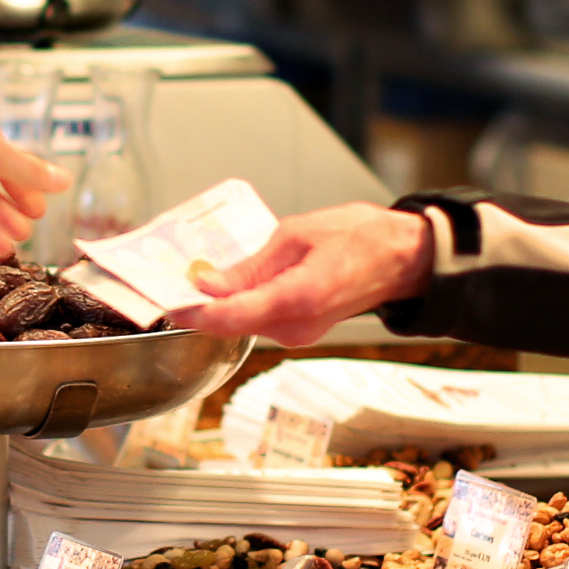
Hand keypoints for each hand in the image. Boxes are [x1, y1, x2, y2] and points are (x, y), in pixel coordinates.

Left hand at [170, 203, 433, 347]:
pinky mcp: (301, 332)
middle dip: (201, 305)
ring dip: (222, 303)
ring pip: (244, 322)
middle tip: (176, 277)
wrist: (403, 258)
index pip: (229, 317)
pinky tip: (238, 281)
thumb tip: (207, 283)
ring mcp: (299, 334)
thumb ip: (249, 266)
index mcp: (296, 298)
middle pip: (230, 323)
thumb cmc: (359, 237)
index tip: (166, 300)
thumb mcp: (295, 235)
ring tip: (205, 272)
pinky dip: (243, 303)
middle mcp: (296, 326)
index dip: (192, 312)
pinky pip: (260, 319)